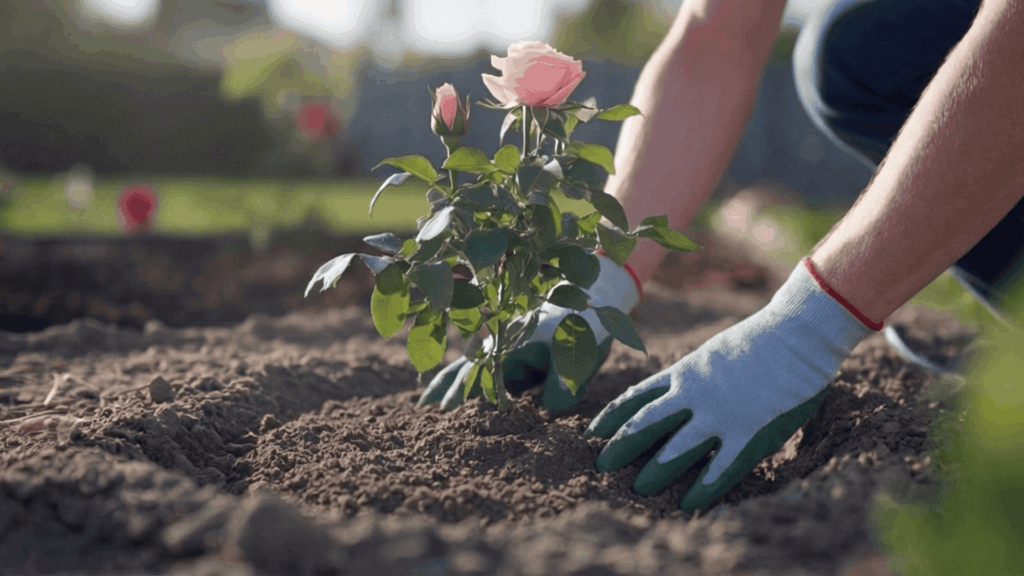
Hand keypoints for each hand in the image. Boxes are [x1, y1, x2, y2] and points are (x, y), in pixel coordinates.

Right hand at [418, 255, 640, 410]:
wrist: (591, 296)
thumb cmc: (585, 329)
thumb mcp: (579, 358)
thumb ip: (563, 386)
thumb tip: (547, 409)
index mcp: (516, 347)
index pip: (487, 377)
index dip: (467, 395)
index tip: (447, 412)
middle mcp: (502, 343)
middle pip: (469, 370)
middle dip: (449, 390)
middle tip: (427, 413)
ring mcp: (501, 342)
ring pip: (467, 366)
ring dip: (447, 383)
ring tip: (424, 403)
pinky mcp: (506, 343)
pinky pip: (476, 362)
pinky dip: (458, 374)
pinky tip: (445, 384)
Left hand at [585, 258, 873, 511]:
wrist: (797, 333)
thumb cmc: (762, 340)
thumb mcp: (714, 354)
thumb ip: (695, 377)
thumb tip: (680, 393)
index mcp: (685, 373)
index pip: (637, 396)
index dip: (612, 415)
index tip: (592, 431)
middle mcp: (693, 394)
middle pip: (645, 423)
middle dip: (621, 446)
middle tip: (601, 466)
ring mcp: (719, 414)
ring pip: (675, 448)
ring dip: (655, 471)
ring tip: (638, 489)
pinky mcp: (749, 431)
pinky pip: (721, 466)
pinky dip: (704, 487)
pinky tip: (689, 504)